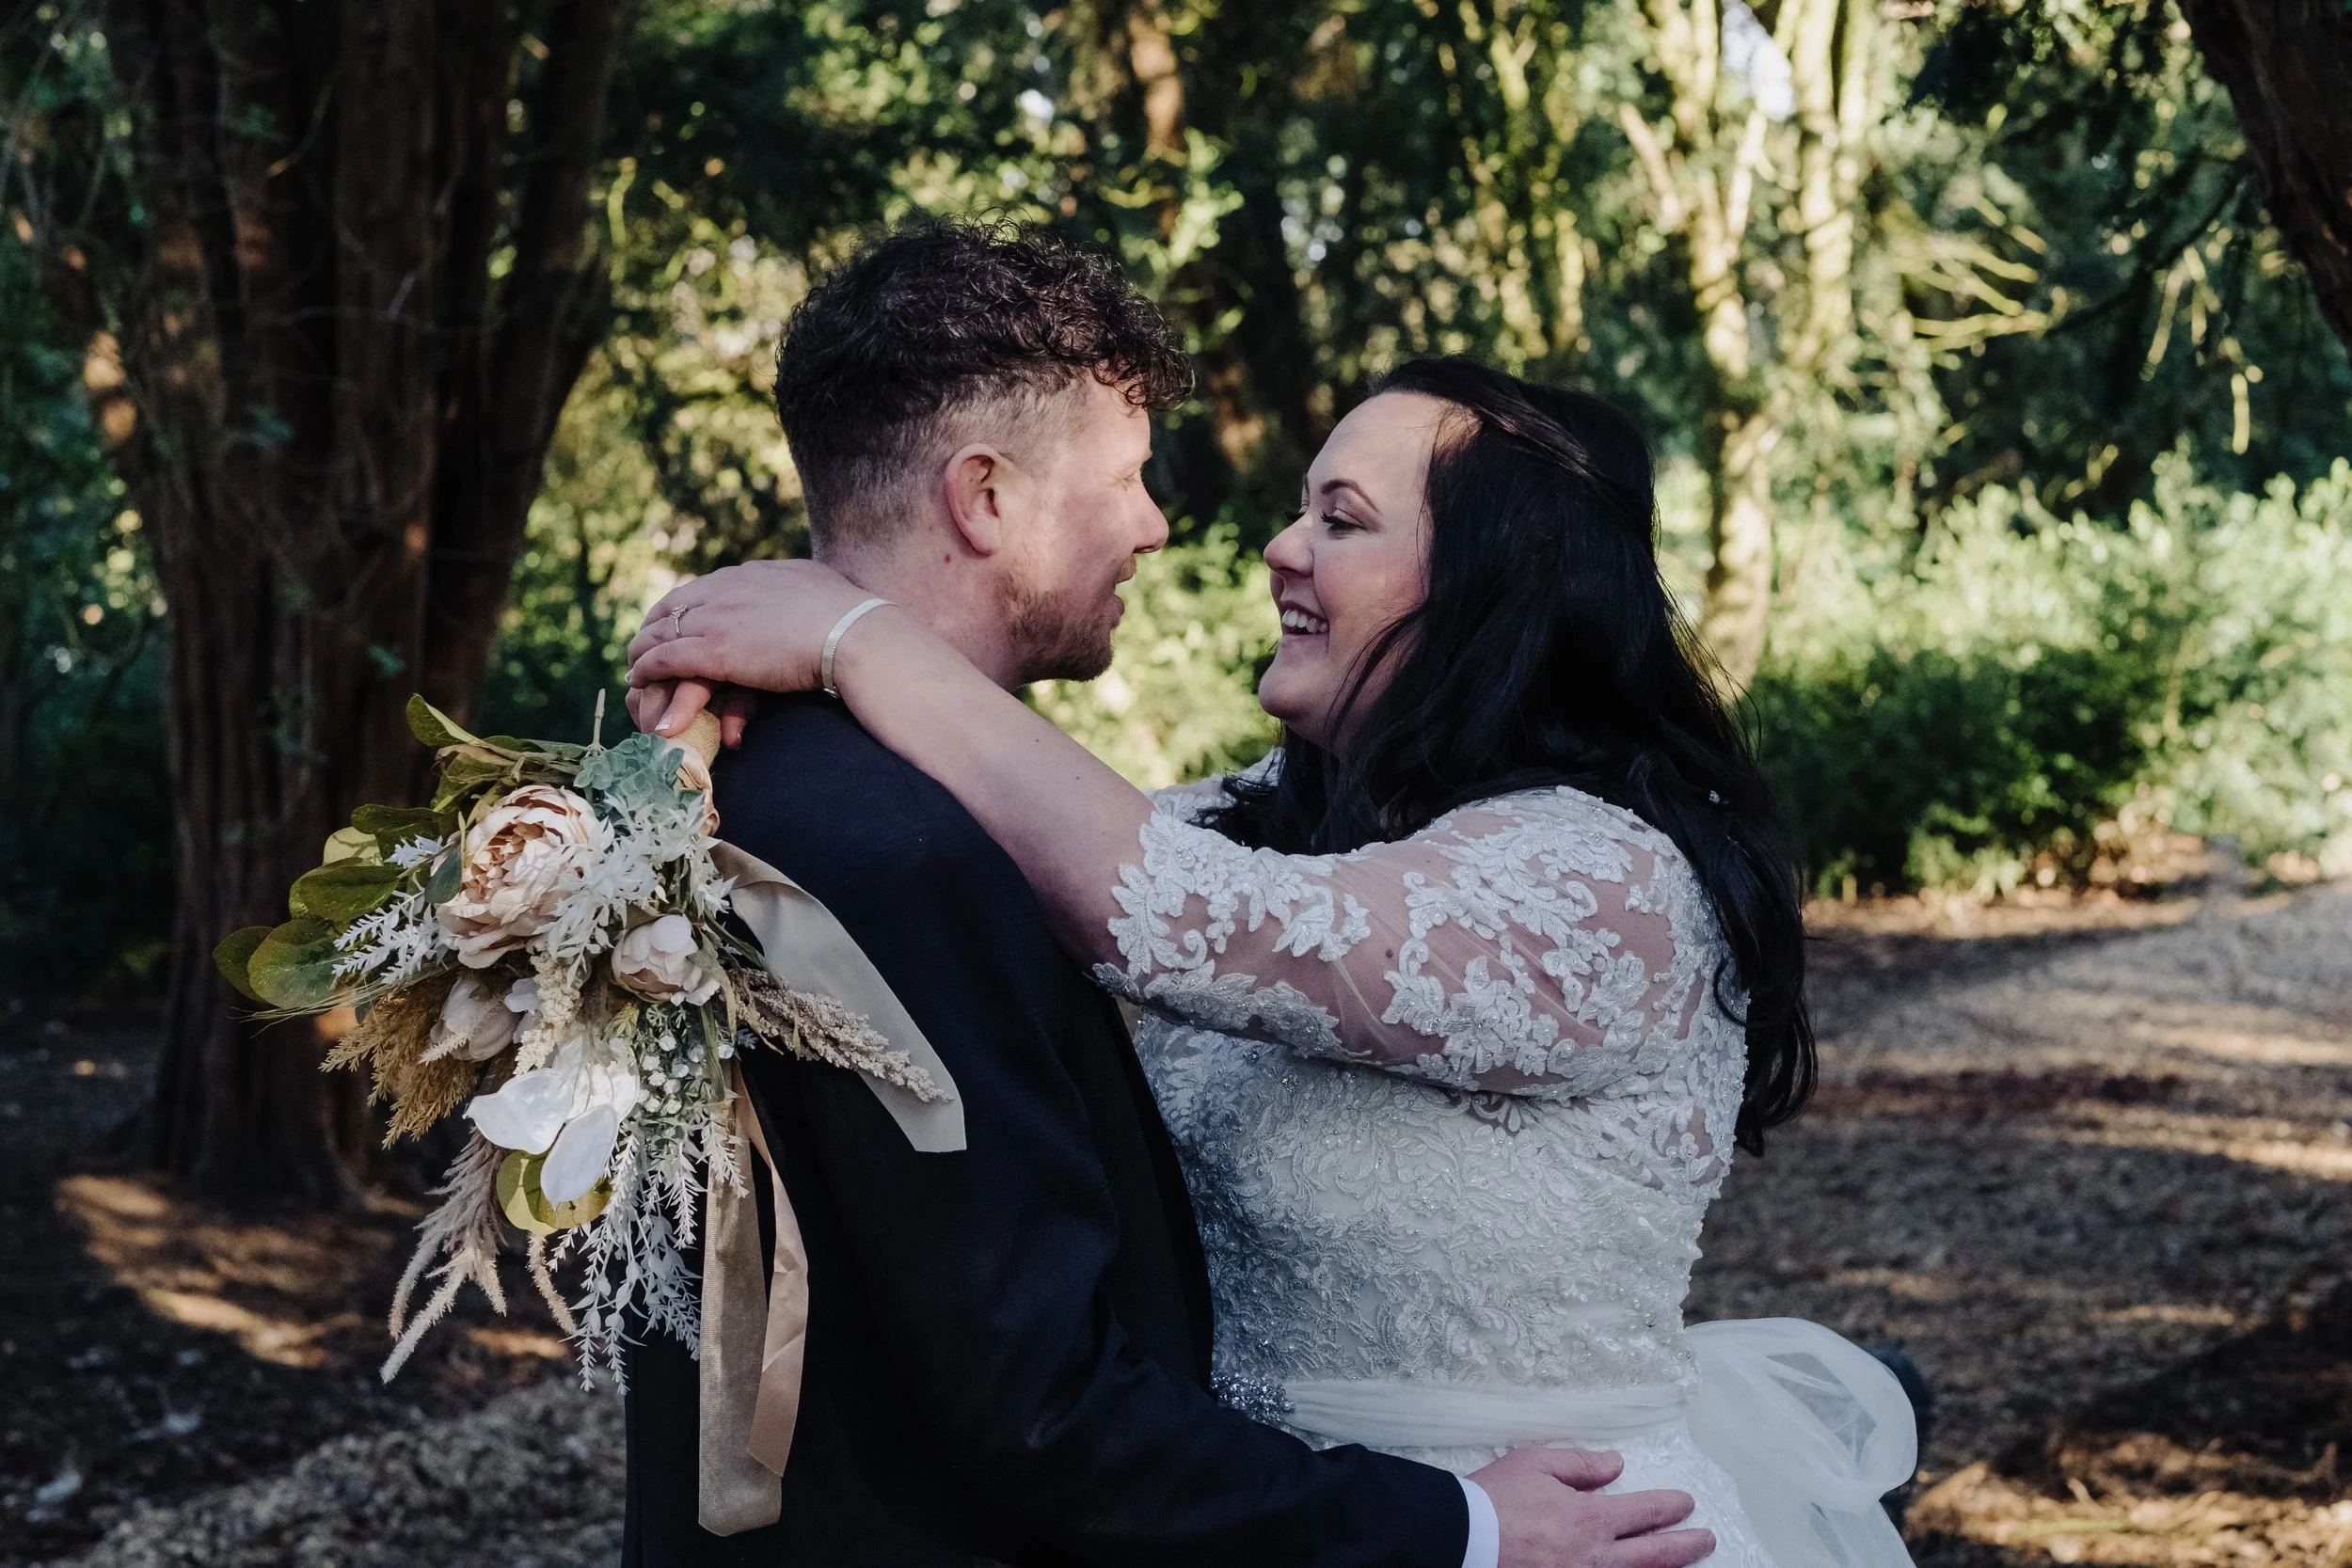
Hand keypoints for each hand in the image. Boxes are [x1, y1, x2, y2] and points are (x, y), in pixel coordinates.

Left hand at [625, 560, 872, 738]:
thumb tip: (809, 583)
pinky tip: (638, 679)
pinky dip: (647, 669)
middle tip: (644, 645)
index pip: (703, 588)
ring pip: (661, 632)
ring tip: (633, 667)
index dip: (684, 607)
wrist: (852, 632)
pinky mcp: (713, 652)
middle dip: (654, 626)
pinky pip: (665, 659)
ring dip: (642, 650)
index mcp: (753, 574)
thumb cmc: (852, 617)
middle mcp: (727, 589)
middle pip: (673, 605)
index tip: (677, 622)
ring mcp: (717, 619)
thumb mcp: (820, 586)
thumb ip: (802, 585)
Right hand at [1472, 1447, 1713, 1567]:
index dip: (1671, 1507)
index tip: (1686, 1503)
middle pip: (1654, 1555)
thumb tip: (1615, 1465)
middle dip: (1686, 1546)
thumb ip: (1580, 1464)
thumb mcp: (1535, 1463)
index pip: (1644, 1513)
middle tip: (1707, 1540)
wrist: (1459, 1541)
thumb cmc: (1493, 1500)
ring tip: (1682, 1563)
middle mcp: (1593, 1558)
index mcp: (1588, 1520)